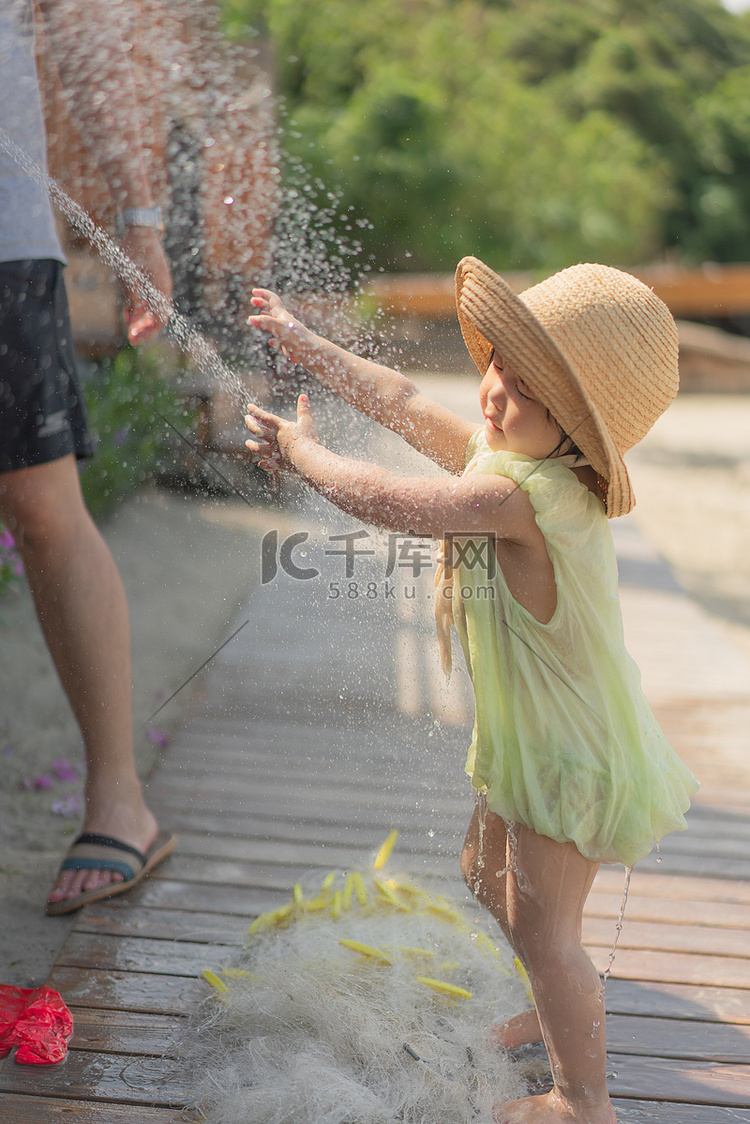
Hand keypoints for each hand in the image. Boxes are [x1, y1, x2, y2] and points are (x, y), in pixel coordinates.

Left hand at [118, 226, 172, 343]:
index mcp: (161, 288)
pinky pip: (151, 299)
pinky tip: (129, 312)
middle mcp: (164, 288)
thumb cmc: (133, 249)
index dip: (148, 332)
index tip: (134, 340)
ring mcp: (161, 283)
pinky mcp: (155, 279)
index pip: (160, 319)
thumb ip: (132, 299)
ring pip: (155, 309)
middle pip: (159, 317)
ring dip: (143, 320)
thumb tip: (133, 322)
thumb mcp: (128, 276)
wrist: (140, 227)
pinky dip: (142, 308)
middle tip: (132, 339)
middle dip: (145, 329)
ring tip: (129, 325)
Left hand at [244, 393, 317, 472]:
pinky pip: (269, 464)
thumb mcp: (307, 422)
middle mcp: (274, 438)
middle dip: (251, 424)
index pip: (266, 417)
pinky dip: (265, 464)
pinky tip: (261, 464)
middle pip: (258, 430)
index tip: (249, 407)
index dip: (256, 411)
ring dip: (252, 446)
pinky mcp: (278, 463)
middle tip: (247, 419)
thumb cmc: (307, 438)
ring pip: (259, 448)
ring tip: (248, 443)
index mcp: (281, 427)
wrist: (306, 457)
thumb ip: (304, 409)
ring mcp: (275, 451)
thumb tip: (303, 395)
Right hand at [247, 288, 309, 361]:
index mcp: (282, 315)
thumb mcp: (279, 327)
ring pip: (275, 323)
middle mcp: (284, 322)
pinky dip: (274, 340)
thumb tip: (250, 318)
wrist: (310, 352)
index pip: (272, 300)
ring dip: (266, 318)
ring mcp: (286, 333)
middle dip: (262, 303)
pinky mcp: (287, 345)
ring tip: (260, 314)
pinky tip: (271, 342)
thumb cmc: (296, 338)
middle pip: (272, 309)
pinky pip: (279, 341)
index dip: (263, 294)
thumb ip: (265, 322)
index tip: (253, 292)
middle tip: (252, 300)